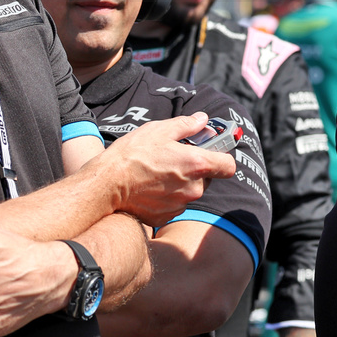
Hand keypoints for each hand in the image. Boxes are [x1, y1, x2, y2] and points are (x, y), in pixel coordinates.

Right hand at [91, 113, 236, 225]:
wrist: (107, 185)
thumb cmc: (132, 154)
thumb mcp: (159, 130)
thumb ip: (186, 125)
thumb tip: (203, 120)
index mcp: (196, 164)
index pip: (228, 166)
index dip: (222, 157)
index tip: (212, 152)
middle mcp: (193, 188)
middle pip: (207, 179)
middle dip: (196, 169)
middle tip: (175, 158)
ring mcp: (180, 205)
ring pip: (190, 192)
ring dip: (181, 183)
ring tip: (158, 172)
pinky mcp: (166, 217)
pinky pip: (174, 204)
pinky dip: (167, 196)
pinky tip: (150, 187)